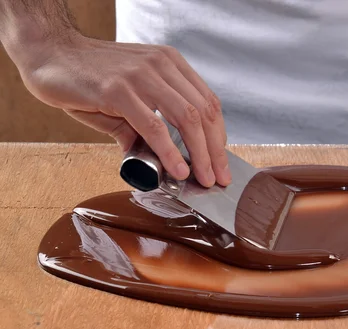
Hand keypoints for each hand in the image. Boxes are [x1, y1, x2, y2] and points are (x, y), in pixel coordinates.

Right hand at [16, 32, 229, 186]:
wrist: (49, 53)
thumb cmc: (88, 76)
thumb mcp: (129, 98)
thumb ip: (147, 126)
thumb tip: (161, 160)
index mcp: (170, 64)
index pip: (208, 101)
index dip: (219, 135)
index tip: (221, 160)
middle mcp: (161, 65)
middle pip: (205, 112)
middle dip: (216, 150)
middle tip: (219, 178)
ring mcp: (141, 76)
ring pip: (188, 118)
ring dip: (201, 154)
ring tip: (204, 179)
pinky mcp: (119, 90)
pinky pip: (154, 126)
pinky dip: (170, 151)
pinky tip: (178, 169)